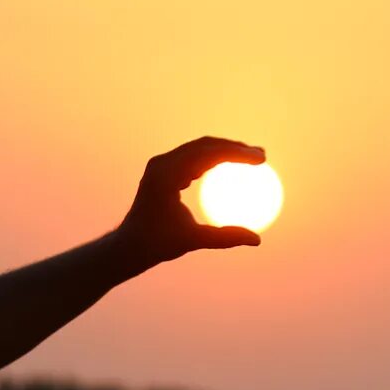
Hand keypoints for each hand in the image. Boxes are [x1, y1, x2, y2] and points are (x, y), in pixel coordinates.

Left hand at [113, 136, 267, 269]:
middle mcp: (162, 163)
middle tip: (262, 156)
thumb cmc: (157, 244)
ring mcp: (162, 165)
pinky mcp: (163, 170)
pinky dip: (213, 160)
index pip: (208, 153)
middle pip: (206, 145)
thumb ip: (224, 238)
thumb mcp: (193, 241)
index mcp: (167, 174)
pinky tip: (230, 168)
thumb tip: (257, 240)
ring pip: (200, 148)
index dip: (237, 153)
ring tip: (252, 159)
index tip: (260, 159)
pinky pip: (193, 158)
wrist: (128, 245)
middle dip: (235, 147)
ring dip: (226, 151)